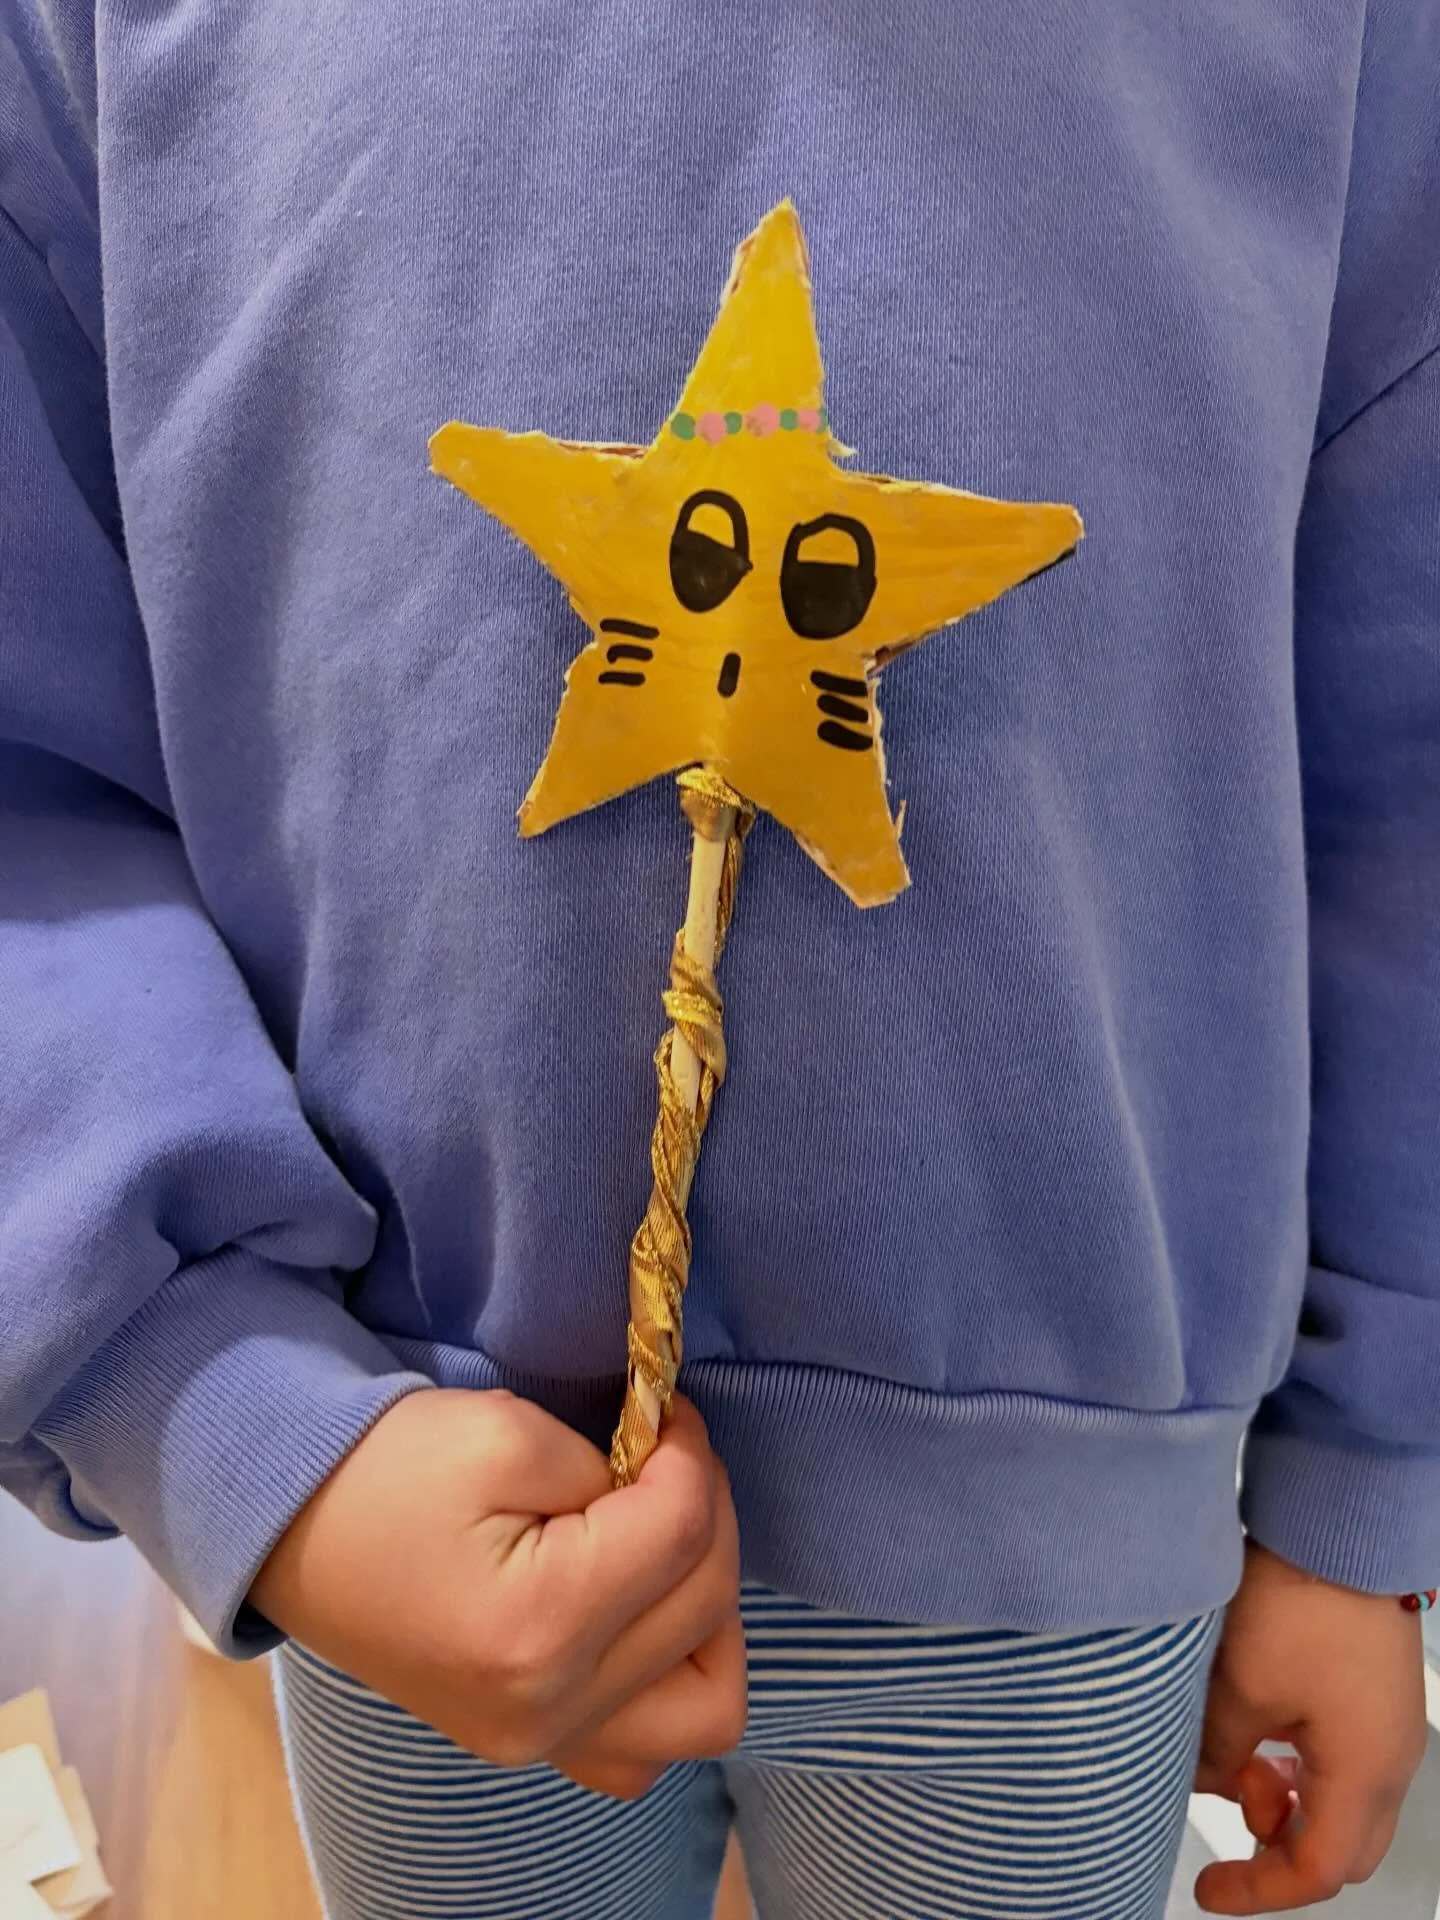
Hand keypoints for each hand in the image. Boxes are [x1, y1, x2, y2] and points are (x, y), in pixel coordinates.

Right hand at [249, 1388, 746, 1796]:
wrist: (290, 1525)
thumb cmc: (386, 1468)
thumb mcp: (504, 1433)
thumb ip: (609, 1468)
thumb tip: (668, 1482)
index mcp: (540, 1627)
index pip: (683, 1532)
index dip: (690, 1453)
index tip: (663, 1409)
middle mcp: (548, 1710)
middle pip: (706, 1608)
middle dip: (707, 1513)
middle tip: (664, 1458)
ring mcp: (537, 1745)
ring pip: (705, 1707)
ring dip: (708, 1615)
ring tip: (665, 1544)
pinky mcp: (527, 1746)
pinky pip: (645, 1747)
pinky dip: (669, 1680)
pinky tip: (640, 1612)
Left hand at [1192, 1539, 1427, 1912]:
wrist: (1343, 1525)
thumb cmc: (1299, 1606)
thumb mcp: (1239, 1686)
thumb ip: (1215, 1750)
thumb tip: (1199, 1782)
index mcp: (1364, 1774)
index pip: (1315, 1869)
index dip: (1258, 1890)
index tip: (1208, 1889)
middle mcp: (1391, 1761)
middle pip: (1341, 1846)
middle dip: (1280, 1845)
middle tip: (1228, 1805)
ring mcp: (1389, 1725)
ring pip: (1342, 1801)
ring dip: (1288, 1798)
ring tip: (1239, 1753)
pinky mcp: (1376, 1692)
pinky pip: (1342, 1756)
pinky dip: (1300, 1761)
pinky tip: (1259, 1724)